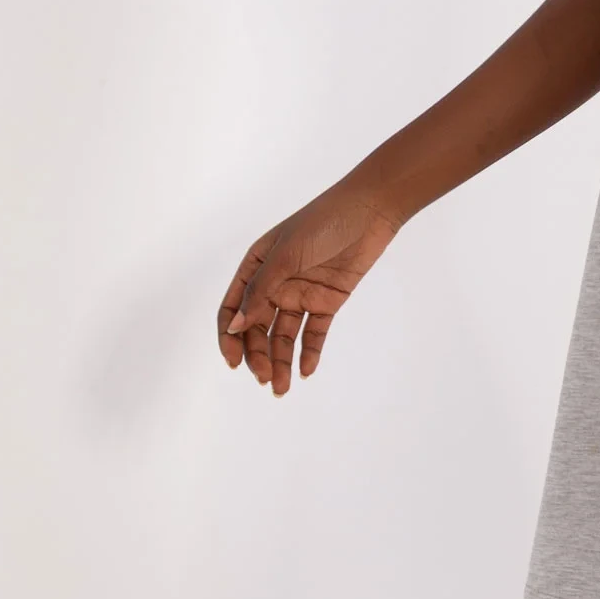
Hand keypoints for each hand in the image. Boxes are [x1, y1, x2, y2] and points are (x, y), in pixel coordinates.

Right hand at [216, 179, 401, 395]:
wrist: (370, 211)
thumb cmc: (323, 222)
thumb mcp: (287, 255)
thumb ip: (260, 291)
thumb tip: (235, 325)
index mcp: (257, 266)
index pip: (233, 307)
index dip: (229, 336)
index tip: (234, 362)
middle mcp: (275, 283)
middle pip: (257, 328)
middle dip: (257, 355)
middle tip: (265, 378)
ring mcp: (301, 293)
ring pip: (284, 335)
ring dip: (280, 360)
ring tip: (282, 387)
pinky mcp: (326, 301)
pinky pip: (313, 332)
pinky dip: (308, 352)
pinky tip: (305, 370)